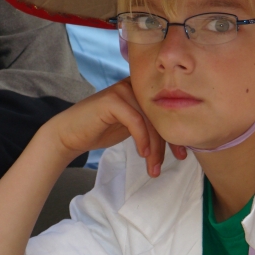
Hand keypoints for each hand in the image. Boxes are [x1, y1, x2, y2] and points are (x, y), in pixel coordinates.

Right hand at [50, 78, 186, 177]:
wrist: (71, 134)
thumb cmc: (102, 130)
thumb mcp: (133, 127)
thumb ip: (151, 125)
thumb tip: (178, 138)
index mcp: (143, 90)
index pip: (167, 111)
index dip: (176, 133)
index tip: (183, 154)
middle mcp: (135, 86)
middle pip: (161, 116)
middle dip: (168, 143)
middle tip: (174, 162)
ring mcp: (123, 91)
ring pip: (150, 122)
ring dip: (154, 148)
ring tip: (153, 168)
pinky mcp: (112, 100)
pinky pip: (136, 122)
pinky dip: (142, 140)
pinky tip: (142, 154)